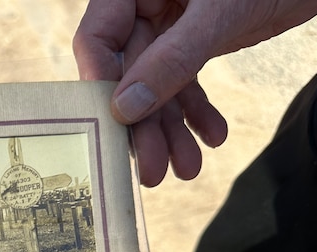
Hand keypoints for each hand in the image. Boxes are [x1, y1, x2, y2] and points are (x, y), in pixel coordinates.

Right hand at [73, 0, 316, 185]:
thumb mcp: (219, 14)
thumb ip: (173, 57)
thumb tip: (126, 108)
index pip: (97, 39)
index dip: (100, 85)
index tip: (113, 127)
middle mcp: (144, 6)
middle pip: (128, 75)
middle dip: (145, 126)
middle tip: (153, 170)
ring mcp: (168, 24)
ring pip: (157, 86)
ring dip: (172, 130)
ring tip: (188, 166)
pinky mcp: (194, 39)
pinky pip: (185, 81)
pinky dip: (198, 112)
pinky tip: (212, 135)